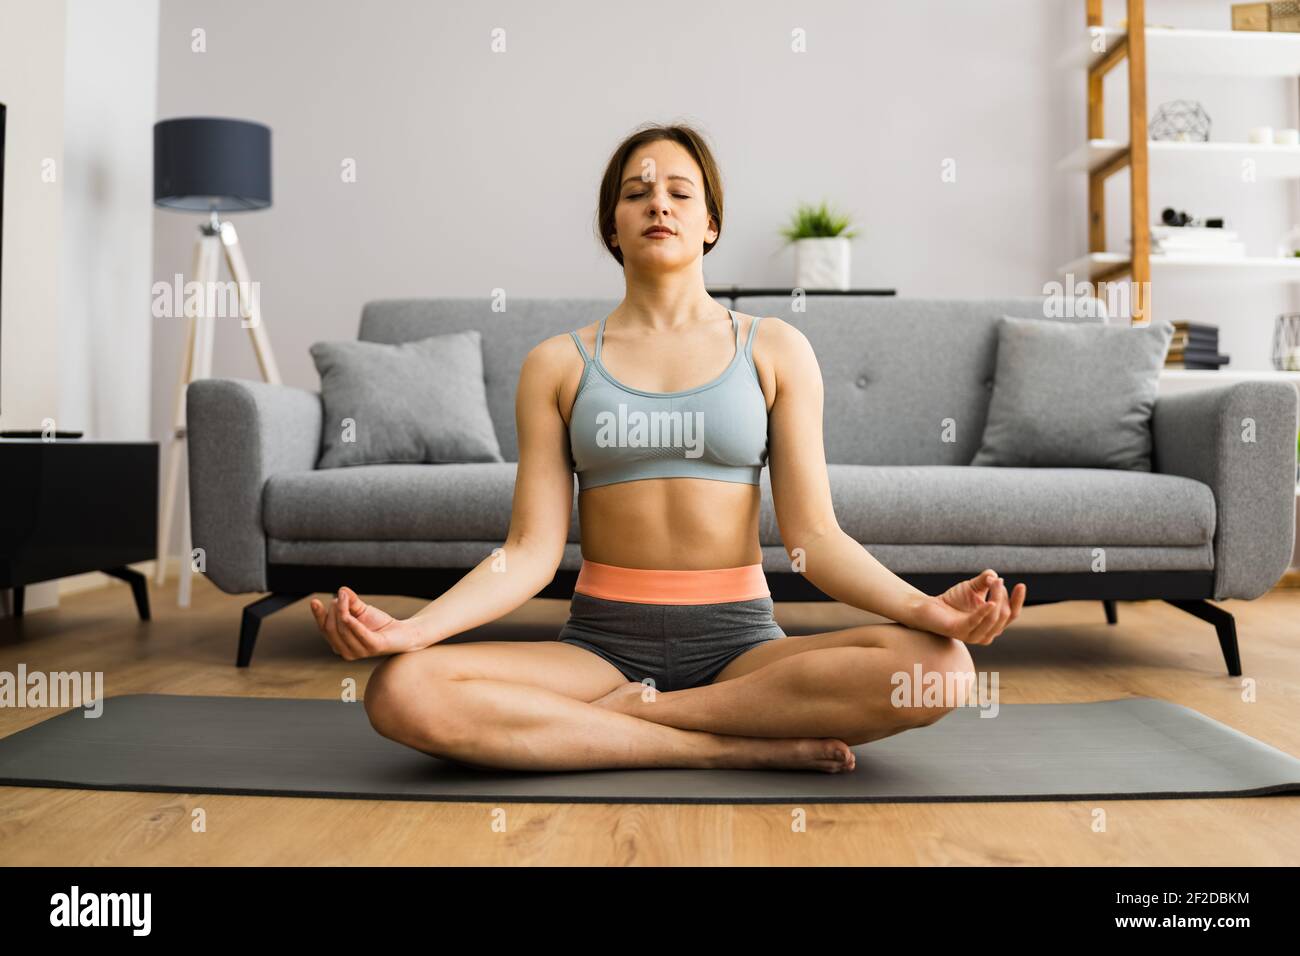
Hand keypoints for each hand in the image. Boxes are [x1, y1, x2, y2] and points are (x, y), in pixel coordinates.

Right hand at [309, 586, 422, 659]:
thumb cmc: (379, 623)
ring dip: (342, 610)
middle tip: (343, 596)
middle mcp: (346, 652)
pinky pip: (359, 633)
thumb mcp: (361, 609)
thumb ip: (350, 601)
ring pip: (343, 629)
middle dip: (334, 610)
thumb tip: (341, 590)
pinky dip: (353, 623)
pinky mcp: (374, 647)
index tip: (314, 601)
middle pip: (331, 628)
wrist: (403, 633)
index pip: (324, 629)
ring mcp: (360, 652)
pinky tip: (348, 613)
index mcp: (339, 644)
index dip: (318, 616)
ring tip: (346, 597)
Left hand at [908, 569, 1025, 644]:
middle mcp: (986, 634)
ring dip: (996, 599)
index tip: (1021, 585)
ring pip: (993, 619)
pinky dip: (984, 612)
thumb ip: (986, 580)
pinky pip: (976, 623)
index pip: (1012, 615)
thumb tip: (996, 577)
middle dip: (1003, 595)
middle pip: (1004, 615)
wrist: (929, 607)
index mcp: (992, 625)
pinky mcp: (960, 632)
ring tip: (993, 583)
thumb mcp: (974, 587)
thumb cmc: (953, 599)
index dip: (1018, 601)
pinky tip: (990, 602)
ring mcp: (973, 635)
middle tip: (997, 580)